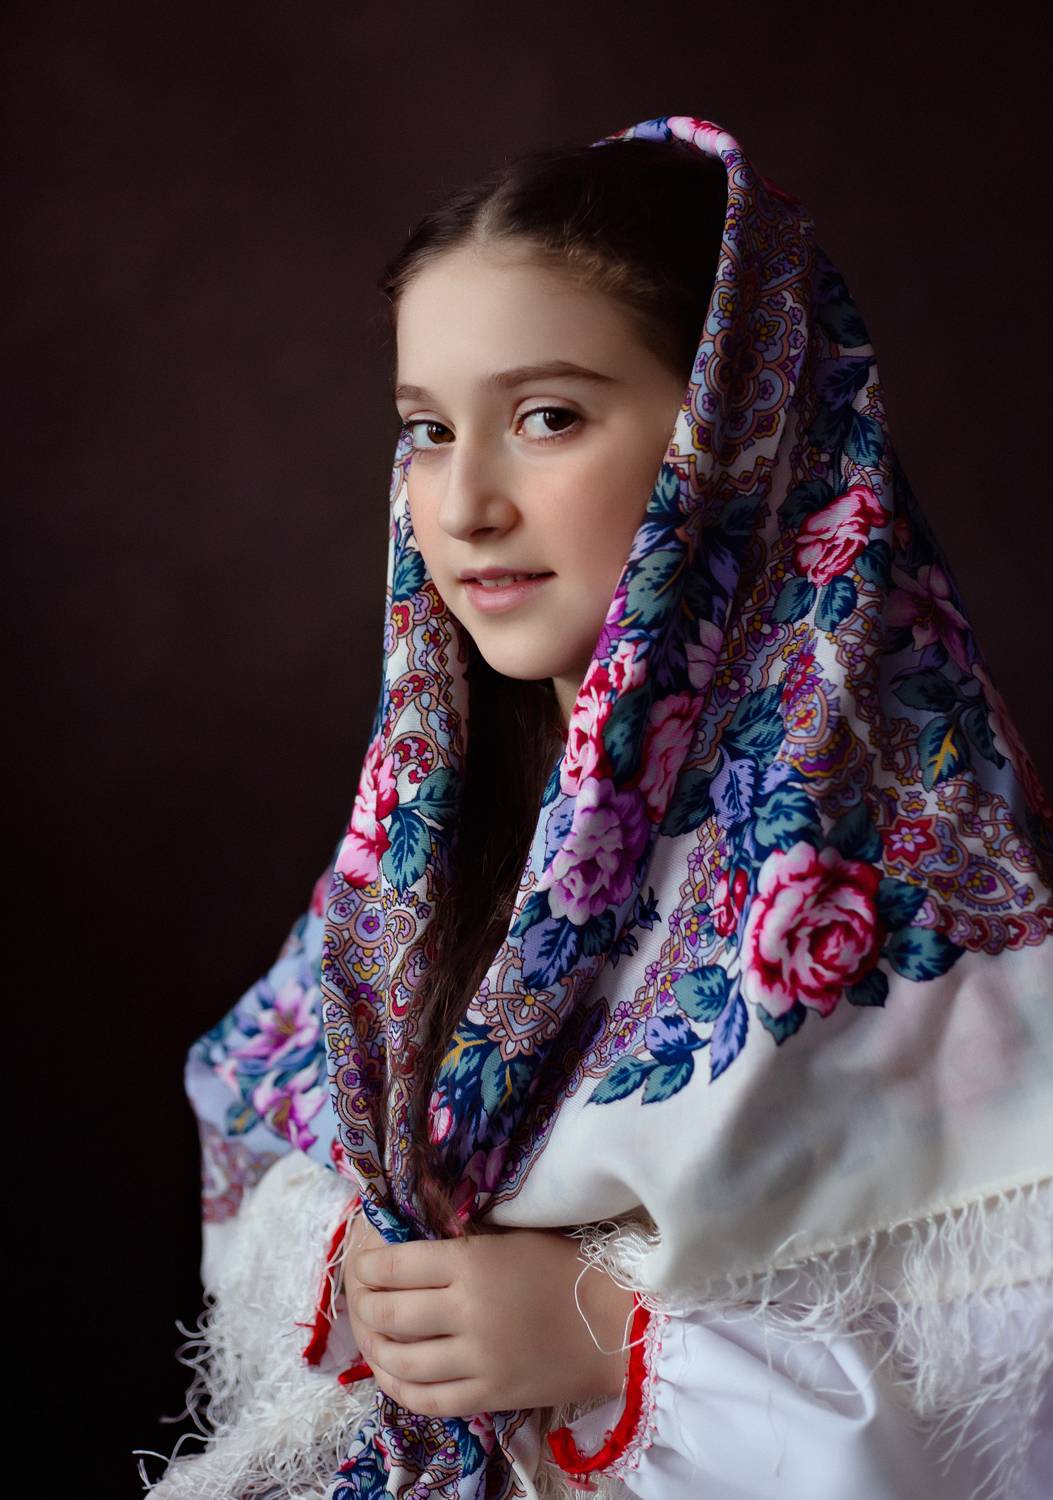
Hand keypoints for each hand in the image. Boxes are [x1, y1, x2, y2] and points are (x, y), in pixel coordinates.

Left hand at [342, 1220, 636, 1418]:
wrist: (615, 1323)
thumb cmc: (565, 1266)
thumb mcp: (510, 1236)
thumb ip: (461, 1241)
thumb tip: (409, 1237)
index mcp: (472, 1262)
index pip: (394, 1267)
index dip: (367, 1266)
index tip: (363, 1264)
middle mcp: (467, 1311)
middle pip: (388, 1314)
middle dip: (364, 1306)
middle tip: (362, 1299)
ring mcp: (478, 1359)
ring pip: (400, 1361)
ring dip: (375, 1349)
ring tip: (372, 1337)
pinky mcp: (490, 1396)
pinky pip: (428, 1400)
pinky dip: (399, 1388)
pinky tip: (391, 1375)